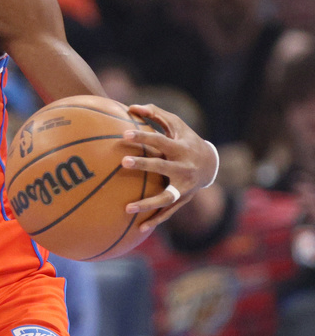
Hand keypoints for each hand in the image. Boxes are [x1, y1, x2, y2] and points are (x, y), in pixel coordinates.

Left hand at [120, 103, 219, 232]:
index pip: (160, 140)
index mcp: (180, 148)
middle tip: (123, 162)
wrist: (212, 165)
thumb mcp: (177, 125)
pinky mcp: (182, 200)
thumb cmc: (186, 140)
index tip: (124, 134)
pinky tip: (138, 229)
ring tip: (127, 208)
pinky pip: (168, 213)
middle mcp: (184, 168)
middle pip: (162, 166)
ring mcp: (184, 187)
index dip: (143, 137)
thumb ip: (156, 115)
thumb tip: (132, 107)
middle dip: (144, 164)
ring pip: (165, 197)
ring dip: (147, 203)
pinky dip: (155, 220)